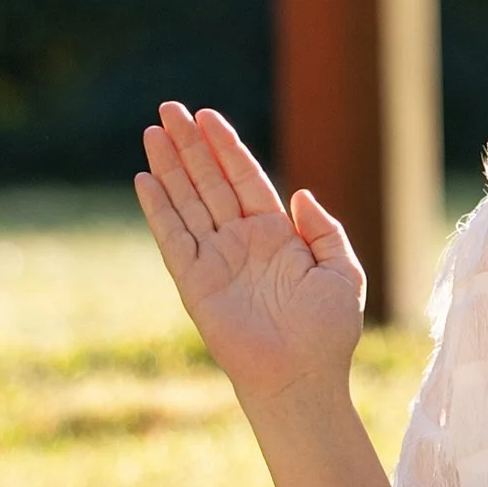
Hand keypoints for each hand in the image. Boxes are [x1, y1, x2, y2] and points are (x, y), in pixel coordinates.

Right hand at [135, 102, 364, 414]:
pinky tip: (145, 180)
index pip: (245, 179)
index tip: (208, 116)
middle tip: (169, 108)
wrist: (302, 377)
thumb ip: (324, 230)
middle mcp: (241, 242)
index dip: (226, 147)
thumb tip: (301, 194)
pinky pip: (173, 238)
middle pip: (209, 182)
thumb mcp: (341, 271)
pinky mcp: (195, 283)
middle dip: (190, 145)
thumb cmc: (327, 332)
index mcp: (276, 236)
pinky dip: (159, 209)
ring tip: (154, 131)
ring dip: (170, 166)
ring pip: (188, 201)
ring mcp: (216, 260)